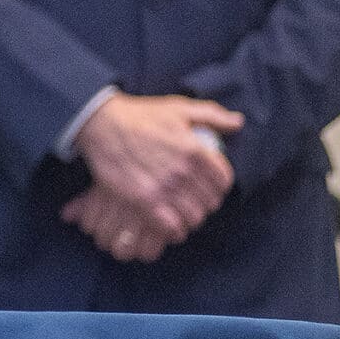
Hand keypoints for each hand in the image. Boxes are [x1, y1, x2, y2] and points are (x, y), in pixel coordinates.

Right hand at [69, 92, 243, 251]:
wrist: (102, 124)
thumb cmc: (140, 115)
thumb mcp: (179, 108)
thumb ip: (212, 115)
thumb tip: (237, 122)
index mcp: (195, 150)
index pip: (224, 181)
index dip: (219, 187)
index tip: (209, 187)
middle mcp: (183, 171)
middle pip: (210, 202)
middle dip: (205, 203)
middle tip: (194, 201)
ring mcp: (164, 187)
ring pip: (193, 217)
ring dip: (190, 218)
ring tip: (182, 213)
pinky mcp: (143, 200)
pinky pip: (171, 227)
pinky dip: (174, 230)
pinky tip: (170, 226)